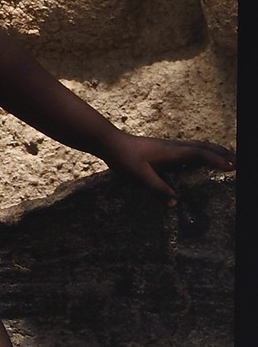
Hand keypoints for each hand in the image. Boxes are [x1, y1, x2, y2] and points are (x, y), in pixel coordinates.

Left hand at [105, 132, 234, 202]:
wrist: (109, 143)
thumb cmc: (124, 158)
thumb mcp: (139, 176)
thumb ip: (157, 188)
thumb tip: (175, 203)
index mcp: (170, 152)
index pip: (198, 154)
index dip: (216, 159)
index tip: (232, 166)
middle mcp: (172, 146)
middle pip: (202, 146)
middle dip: (221, 152)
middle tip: (237, 161)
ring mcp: (168, 146)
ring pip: (196, 145)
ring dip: (213, 151)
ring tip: (226, 158)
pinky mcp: (163, 149)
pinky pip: (189, 148)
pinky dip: (201, 152)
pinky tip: (200, 160)